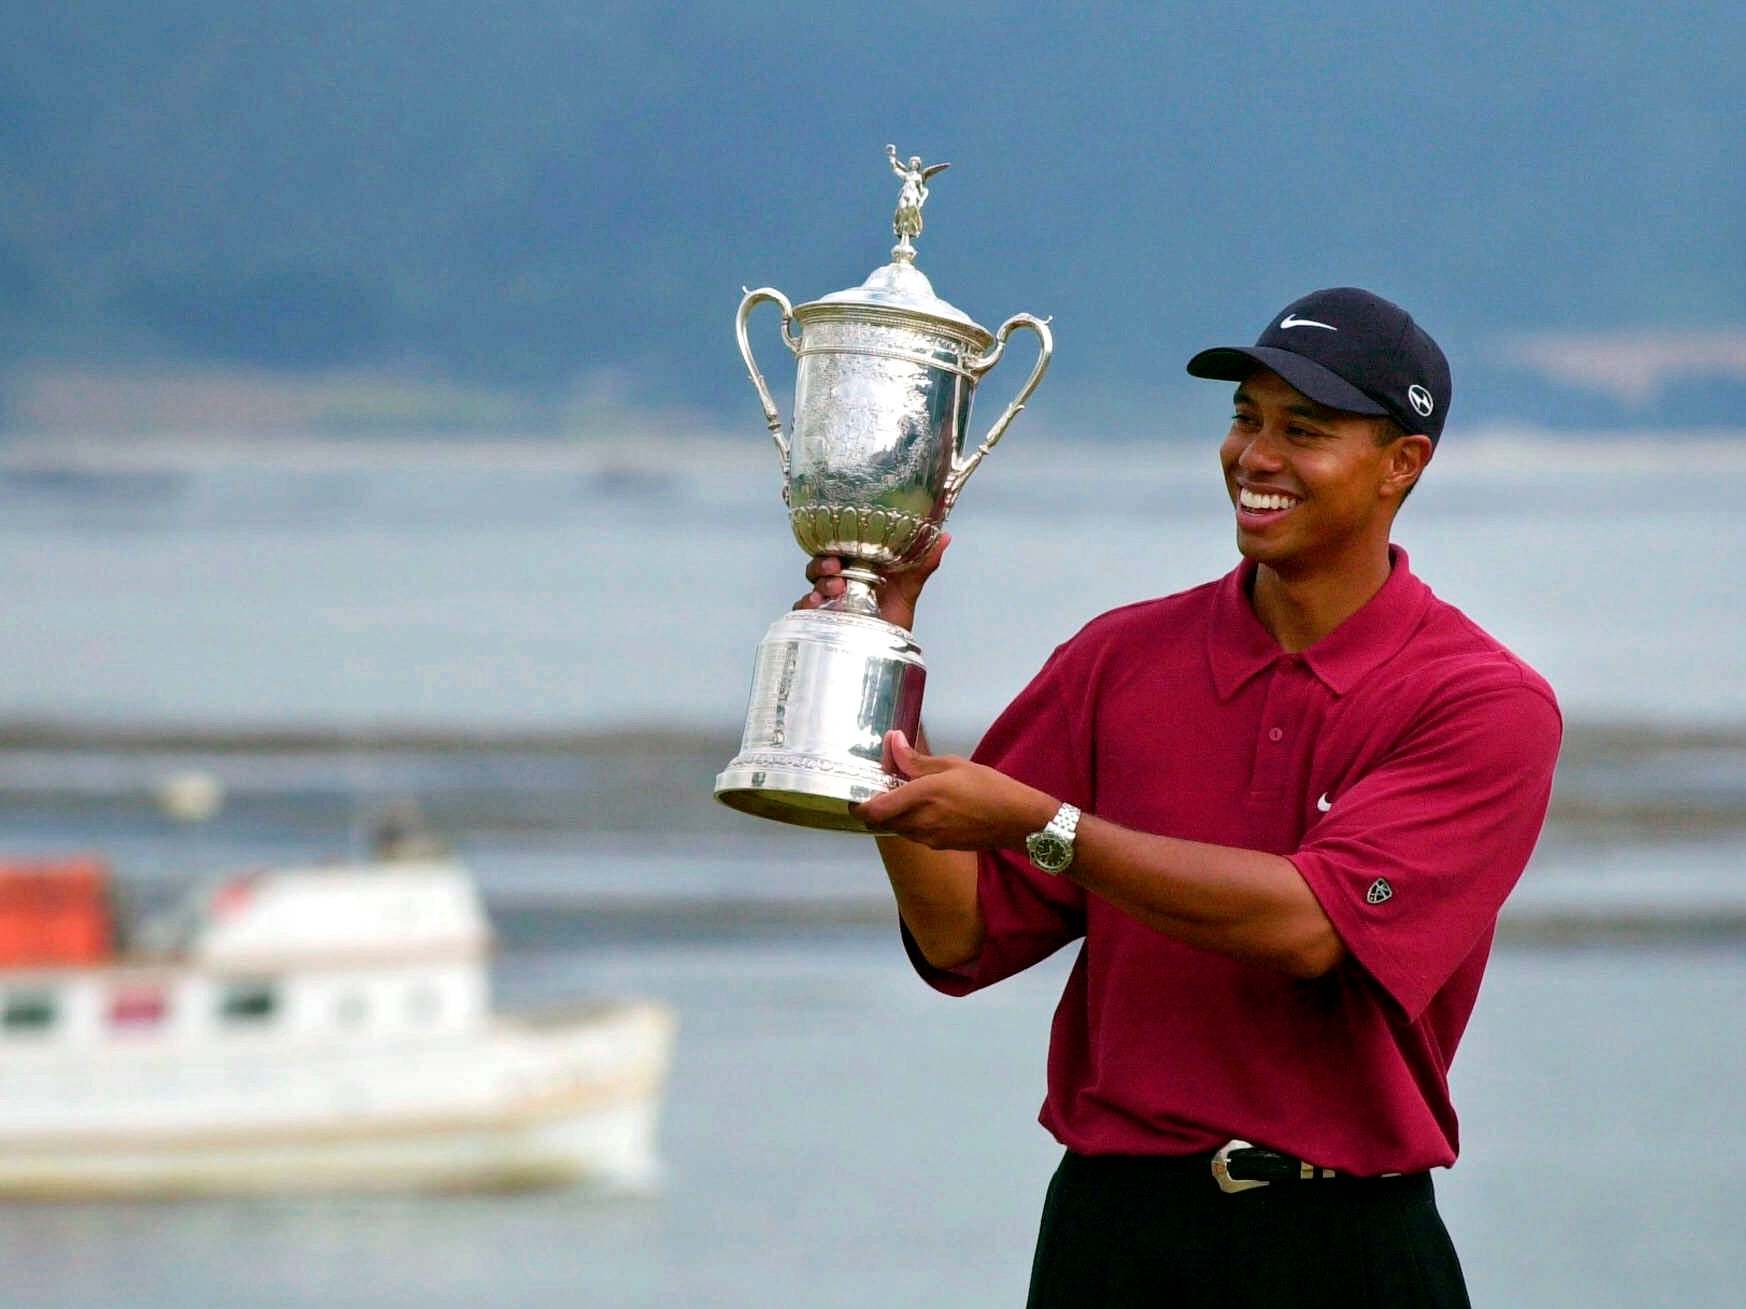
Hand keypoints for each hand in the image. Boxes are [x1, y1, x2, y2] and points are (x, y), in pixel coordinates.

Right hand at [792, 534, 950, 630]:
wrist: (890, 650)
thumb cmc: (895, 616)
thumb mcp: (910, 587)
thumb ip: (923, 562)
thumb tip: (945, 537)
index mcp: (855, 567)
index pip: (837, 548)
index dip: (835, 544)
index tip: (843, 547)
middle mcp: (838, 581)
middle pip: (819, 564)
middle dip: (822, 564)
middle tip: (834, 568)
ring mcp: (828, 601)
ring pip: (811, 585)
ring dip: (818, 584)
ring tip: (834, 589)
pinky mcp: (820, 620)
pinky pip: (804, 610)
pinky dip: (806, 605)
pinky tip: (816, 605)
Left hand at [851, 731, 1057, 850]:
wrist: (1018, 821)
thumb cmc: (989, 787)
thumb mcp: (953, 765)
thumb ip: (916, 759)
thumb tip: (891, 741)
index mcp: (923, 796)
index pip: (874, 809)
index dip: (857, 805)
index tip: (853, 791)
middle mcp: (921, 822)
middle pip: (881, 821)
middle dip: (876, 805)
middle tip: (881, 786)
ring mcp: (929, 838)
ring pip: (897, 828)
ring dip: (894, 814)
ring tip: (905, 793)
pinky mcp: (939, 846)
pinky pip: (914, 833)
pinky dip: (911, 821)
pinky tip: (925, 806)